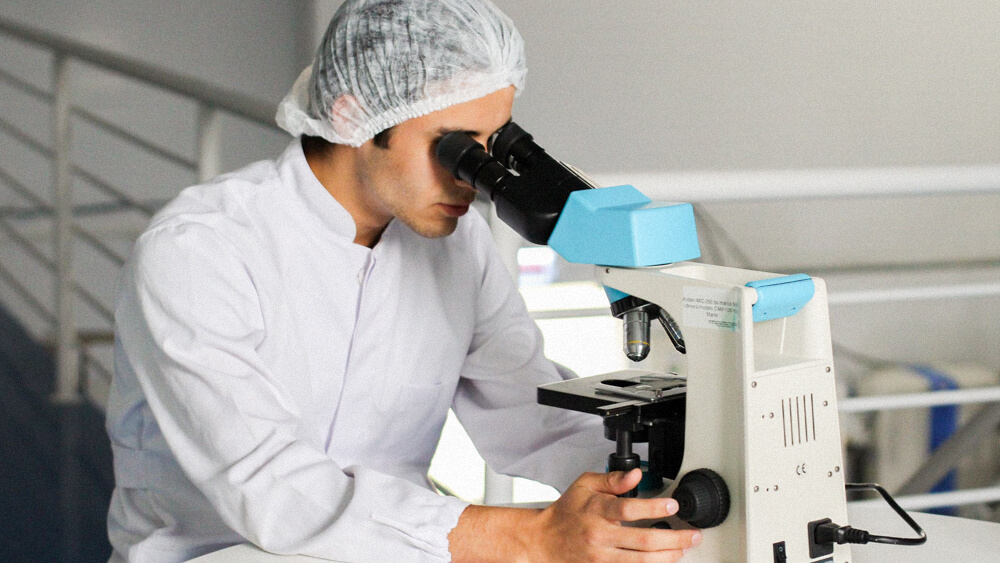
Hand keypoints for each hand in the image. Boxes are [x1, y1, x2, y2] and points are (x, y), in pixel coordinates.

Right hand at [524, 469, 701, 561]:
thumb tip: (636, 474)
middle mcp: (600, 535)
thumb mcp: (585, 484)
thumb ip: (613, 479)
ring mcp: (602, 557)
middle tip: (693, 535)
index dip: (654, 507)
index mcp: (596, 510)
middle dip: (674, 539)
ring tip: (683, 549)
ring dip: (668, 557)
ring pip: (641, 561)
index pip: (629, 509)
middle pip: (643, 541)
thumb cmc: (566, 511)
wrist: (543, 541)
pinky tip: (664, 561)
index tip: (672, 504)